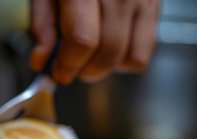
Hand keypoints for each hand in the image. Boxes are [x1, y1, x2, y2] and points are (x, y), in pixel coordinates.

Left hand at [29, 0, 160, 84]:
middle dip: (84, 71)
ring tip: (89, 58)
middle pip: (107, 52)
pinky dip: (125, 60)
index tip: (57, 73)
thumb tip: (41, 62)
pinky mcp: (154, 5)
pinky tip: (109, 48)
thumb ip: (42, 26)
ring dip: (104, 68)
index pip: (82, 40)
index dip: (68, 65)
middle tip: (70, 69)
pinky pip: (145, 50)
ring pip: (128, 56)